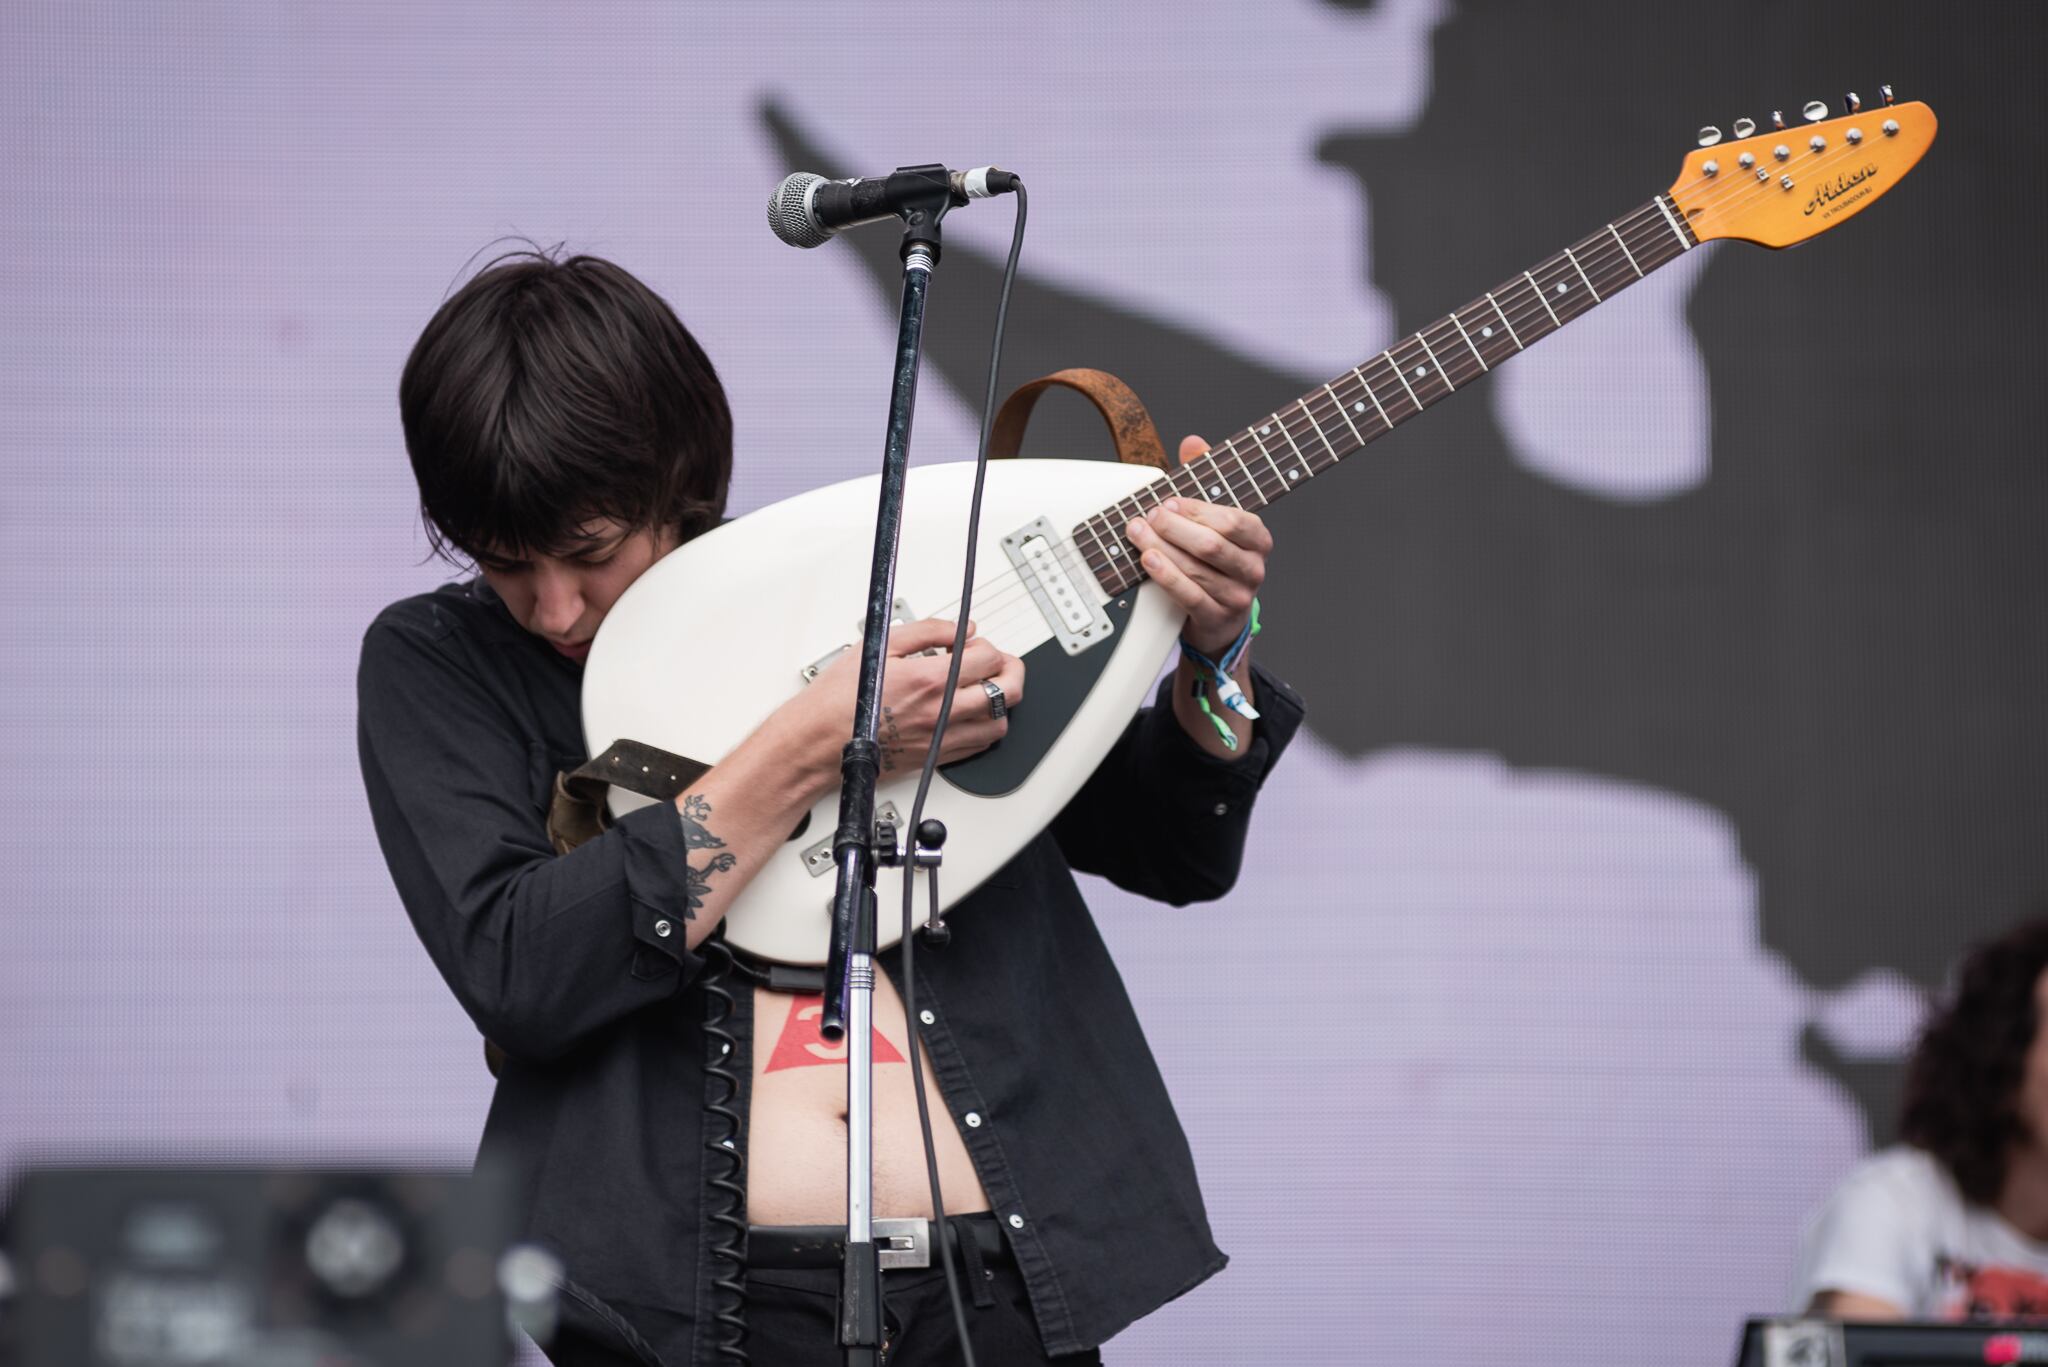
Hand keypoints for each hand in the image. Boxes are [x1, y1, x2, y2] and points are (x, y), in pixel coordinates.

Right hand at [777, 619, 1025, 789]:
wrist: (819, 742)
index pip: (989, 659)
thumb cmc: (838, 699)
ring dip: (1001, 703)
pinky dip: (984, 728)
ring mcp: (942, 739)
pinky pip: (979, 747)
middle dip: (1011, 671)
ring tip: (987, 690)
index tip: (973, 644)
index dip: (987, 646)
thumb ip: (927, 631)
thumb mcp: (880, 645)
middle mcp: (943, 713)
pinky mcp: (935, 759)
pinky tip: (971, 716)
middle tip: (1001, 663)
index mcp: (931, 681)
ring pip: (1000, 724)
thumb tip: (960, 628)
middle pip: (1008, 693)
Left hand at [1125, 435, 1272, 656]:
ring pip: (1196, 569)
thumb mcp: (1213, 519)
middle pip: (1211, 544)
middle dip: (1174, 528)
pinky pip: (1189, 594)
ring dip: (1161, 548)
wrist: (1220, 617)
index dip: (1197, 509)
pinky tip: (1148, 559)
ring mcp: (1238, 596)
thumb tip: (1193, 442)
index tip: (1168, 501)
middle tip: (1148, 516)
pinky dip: (1165, 575)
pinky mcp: (1217, 617)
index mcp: (1258, 539)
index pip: (1232, 520)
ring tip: (1137, 533)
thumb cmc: (1215, 560)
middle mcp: (1253, 567)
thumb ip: (1206, 479)